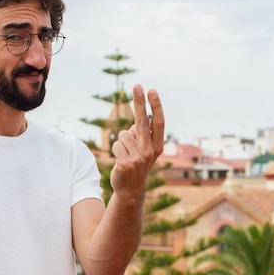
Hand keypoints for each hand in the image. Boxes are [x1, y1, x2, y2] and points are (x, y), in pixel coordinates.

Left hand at [110, 84, 164, 203]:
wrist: (130, 189)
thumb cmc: (136, 163)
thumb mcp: (143, 149)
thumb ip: (142, 133)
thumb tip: (140, 117)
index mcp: (157, 146)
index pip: (158, 122)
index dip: (155, 105)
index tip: (151, 90)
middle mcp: (150, 151)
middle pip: (143, 121)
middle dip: (140, 102)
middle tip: (137, 85)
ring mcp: (138, 158)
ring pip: (123, 135)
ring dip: (121, 142)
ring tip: (125, 154)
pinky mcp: (125, 163)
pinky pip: (116, 144)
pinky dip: (115, 149)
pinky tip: (120, 160)